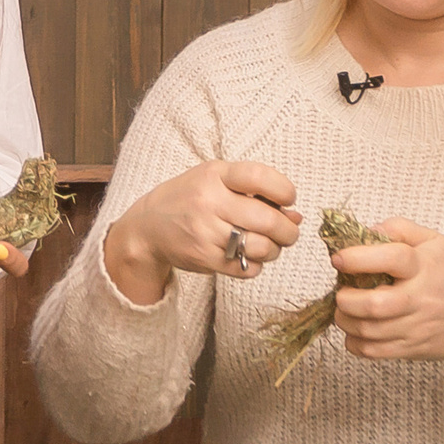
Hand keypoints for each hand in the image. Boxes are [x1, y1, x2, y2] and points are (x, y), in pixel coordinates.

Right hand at [101, 161, 301, 306]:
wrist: (147, 228)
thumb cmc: (190, 199)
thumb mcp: (216, 182)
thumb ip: (255, 193)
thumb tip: (296, 216)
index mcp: (214, 175)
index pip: (259, 177)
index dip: (284, 189)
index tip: (289, 198)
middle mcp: (208, 202)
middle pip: (267, 220)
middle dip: (288, 230)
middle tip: (289, 232)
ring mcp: (205, 233)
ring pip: (260, 247)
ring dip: (275, 250)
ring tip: (270, 245)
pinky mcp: (204, 259)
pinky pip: (247, 268)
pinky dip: (257, 265)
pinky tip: (250, 257)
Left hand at [329, 218, 443, 380]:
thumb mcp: (434, 242)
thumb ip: (400, 229)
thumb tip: (367, 231)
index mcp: (424, 266)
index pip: (393, 258)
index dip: (360, 257)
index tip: (339, 258)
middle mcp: (420, 298)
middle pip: (375, 304)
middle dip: (346, 299)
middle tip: (341, 292)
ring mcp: (416, 327)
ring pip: (369, 331)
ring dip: (345, 320)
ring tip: (345, 310)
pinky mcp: (411, 349)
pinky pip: (373, 352)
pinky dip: (354, 342)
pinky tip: (355, 330)